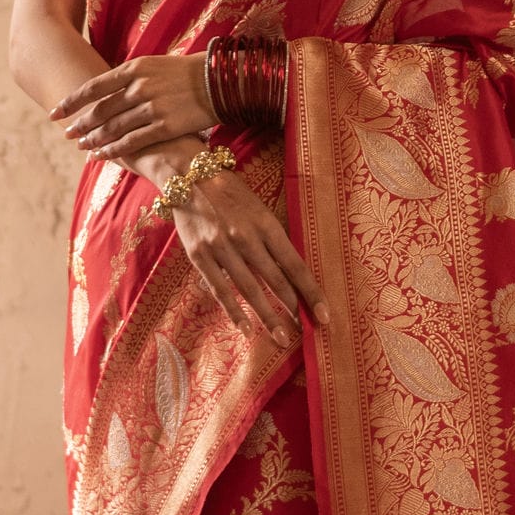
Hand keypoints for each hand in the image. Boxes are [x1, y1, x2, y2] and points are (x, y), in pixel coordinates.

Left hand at [55, 53, 215, 163]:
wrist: (220, 80)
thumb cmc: (187, 72)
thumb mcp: (155, 65)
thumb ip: (131, 77)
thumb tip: (109, 89)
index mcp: (134, 69)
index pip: (93, 87)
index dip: (72, 102)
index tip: (55, 112)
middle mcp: (138, 87)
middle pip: (100, 110)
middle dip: (80, 124)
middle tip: (66, 134)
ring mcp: (151, 107)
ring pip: (113, 127)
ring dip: (94, 139)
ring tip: (81, 147)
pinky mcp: (164, 126)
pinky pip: (132, 141)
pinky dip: (113, 150)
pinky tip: (101, 156)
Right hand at [159, 160, 327, 346]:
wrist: (189, 176)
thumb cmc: (231, 194)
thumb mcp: (260, 210)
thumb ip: (274, 240)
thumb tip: (292, 275)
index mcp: (266, 224)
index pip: (295, 265)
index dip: (311, 292)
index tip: (325, 315)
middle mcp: (245, 237)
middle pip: (275, 280)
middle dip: (293, 309)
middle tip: (306, 333)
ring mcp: (221, 247)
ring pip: (249, 289)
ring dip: (267, 317)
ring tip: (281, 338)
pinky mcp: (199, 255)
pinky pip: (220, 289)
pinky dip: (234, 311)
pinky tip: (246, 328)